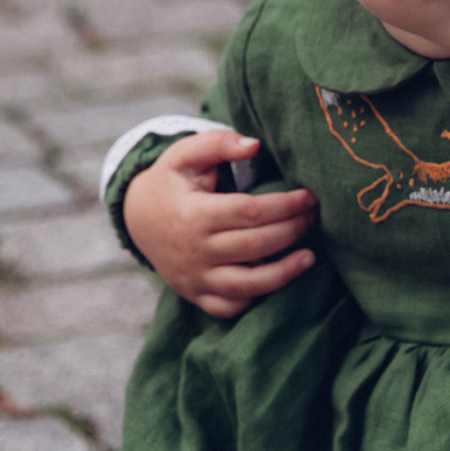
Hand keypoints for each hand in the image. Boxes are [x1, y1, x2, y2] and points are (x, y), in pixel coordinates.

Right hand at [123, 131, 317, 318]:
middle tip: (313, 218)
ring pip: (247, 285)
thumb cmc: (169, 184)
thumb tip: (254, 145)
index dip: (285, 205)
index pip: (250, 212)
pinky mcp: (195, 295)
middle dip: (292, 231)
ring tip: (310, 257)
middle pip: (255, 245)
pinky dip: (256, 298)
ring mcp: (195, 277)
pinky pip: (229, 307)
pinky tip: (277, 280)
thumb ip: (217, 143)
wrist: (136, 220)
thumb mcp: (183, 155)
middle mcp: (195, 251)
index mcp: (194, 214)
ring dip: (284, 273)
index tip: (308, 197)